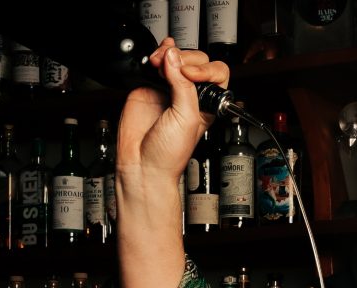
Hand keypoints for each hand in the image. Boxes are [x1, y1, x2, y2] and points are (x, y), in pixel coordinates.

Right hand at [116, 37, 229, 183]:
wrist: (142, 164)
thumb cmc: (169, 153)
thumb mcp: (186, 118)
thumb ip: (183, 87)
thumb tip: (174, 58)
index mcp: (207, 104)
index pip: (215, 73)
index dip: (204, 68)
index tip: (189, 74)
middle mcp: (189, 95)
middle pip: (195, 61)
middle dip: (185, 59)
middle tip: (174, 69)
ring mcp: (168, 89)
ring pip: (175, 59)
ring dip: (169, 54)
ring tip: (159, 62)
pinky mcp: (149, 87)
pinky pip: (155, 64)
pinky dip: (157, 54)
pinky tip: (157, 54)